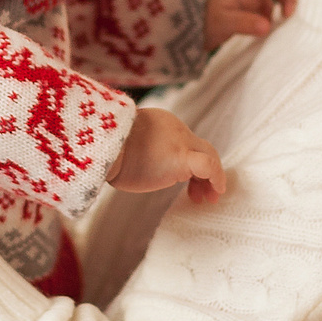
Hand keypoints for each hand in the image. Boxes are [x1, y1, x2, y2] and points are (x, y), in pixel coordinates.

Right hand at [107, 107, 225, 200]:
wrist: (104, 146)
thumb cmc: (106, 149)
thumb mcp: (126, 142)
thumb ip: (141, 149)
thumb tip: (142, 164)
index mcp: (163, 124)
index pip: (185, 142)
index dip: (192, 162)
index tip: (190, 180)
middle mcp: (177, 130)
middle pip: (202, 148)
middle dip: (208, 170)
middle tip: (207, 191)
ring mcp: (181, 143)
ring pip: (208, 156)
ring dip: (212, 179)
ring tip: (211, 197)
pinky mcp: (182, 158)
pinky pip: (209, 166)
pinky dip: (217, 178)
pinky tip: (217, 190)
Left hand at [205, 0, 296, 47]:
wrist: (184, 23)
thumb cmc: (203, 20)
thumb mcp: (223, 23)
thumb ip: (245, 23)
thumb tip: (268, 26)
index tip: (290, 11)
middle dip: (286, 1)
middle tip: (287, 21)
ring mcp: (246, 0)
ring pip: (270, 0)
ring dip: (277, 12)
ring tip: (275, 30)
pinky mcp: (244, 10)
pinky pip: (262, 10)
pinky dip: (268, 19)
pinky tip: (264, 32)